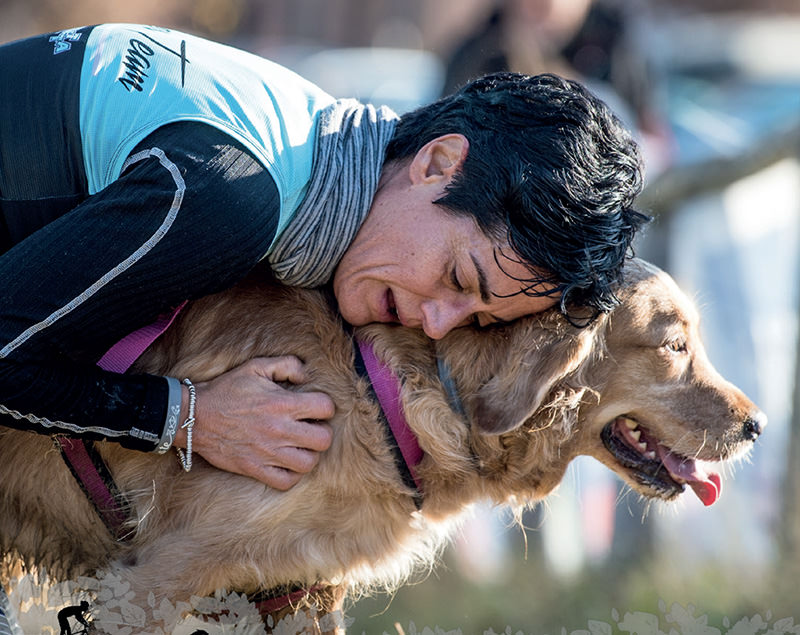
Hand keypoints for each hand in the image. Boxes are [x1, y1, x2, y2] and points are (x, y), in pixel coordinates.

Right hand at [174, 356, 333, 488]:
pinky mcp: (255, 469)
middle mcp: (279, 430)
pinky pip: (286, 481)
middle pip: (324, 439)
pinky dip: (292, 475)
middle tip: (311, 427)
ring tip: (301, 446)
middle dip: (322, 431)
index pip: (325, 408)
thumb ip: (287, 365)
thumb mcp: (256, 367)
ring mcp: (268, 453)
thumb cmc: (226, 389)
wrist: (194, 416)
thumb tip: (307, 376)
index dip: (325, 406)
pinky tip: (288, 462)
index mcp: (282, 404)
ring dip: (310, 454)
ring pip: (309, 463)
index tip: (315, 406)